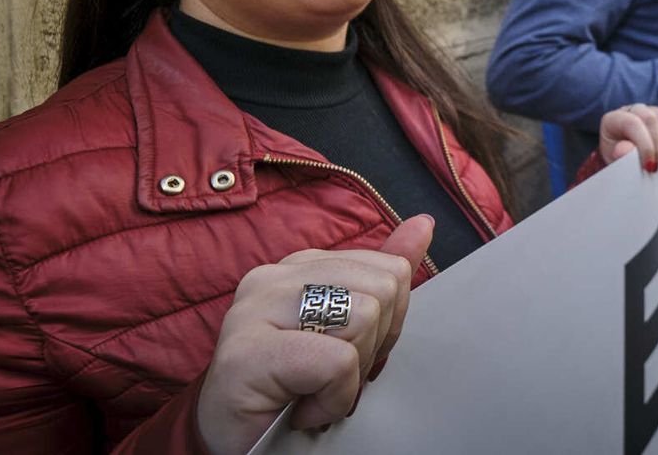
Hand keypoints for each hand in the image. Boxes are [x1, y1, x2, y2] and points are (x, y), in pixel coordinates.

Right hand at [196, 216, 433, 454]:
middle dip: (370, 348)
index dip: (385, 327)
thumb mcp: (349, 331)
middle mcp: (273, 276)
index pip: (388, 270)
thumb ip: (380, 277)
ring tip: (310, 391)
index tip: (344, 358)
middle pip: (382, 289)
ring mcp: (254, 309)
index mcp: (300, 266)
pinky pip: (338, 362)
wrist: (235, 445)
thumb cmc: (292, 390)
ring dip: (350, 376)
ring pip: (363, 318)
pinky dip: (333, 398)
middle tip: (326, 379)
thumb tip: (422, 223)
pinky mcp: (247, 352)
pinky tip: (300, 409)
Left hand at [599, 104, 657, 170]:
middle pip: (651, 118)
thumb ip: (619, 156)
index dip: (644, 145)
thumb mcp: (615, 162)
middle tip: (654, 165)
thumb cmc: (620, 161)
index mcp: (614, 120)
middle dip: (656, 146)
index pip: (632, 123)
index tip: (649, 166)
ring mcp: (651, 110)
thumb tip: (627, 150)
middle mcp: (632, 110)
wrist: (627, 162)